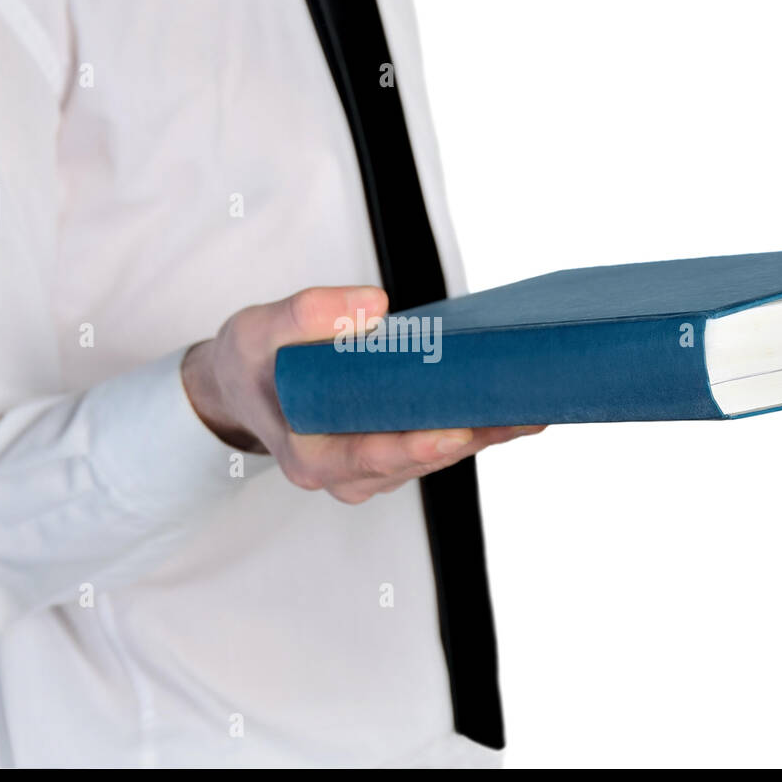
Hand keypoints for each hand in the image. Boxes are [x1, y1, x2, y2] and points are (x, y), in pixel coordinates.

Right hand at [181, 286, 544, 503]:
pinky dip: (478, 422)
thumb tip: (372, 305)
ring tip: (536, 400)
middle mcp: (348, 476)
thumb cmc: (252, 364)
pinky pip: (443, 441)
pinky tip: (517, 401)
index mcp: (310, 458)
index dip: (417, 446)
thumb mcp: (256, 330)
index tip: (457, 429)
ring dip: (487, 430)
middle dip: (473, 433)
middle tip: (523, 405)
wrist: (246, 385)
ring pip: (441, 455)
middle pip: (421, 459)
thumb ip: (304, 315)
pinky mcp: (396, 453)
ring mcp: (376, 470)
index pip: (371, 457)